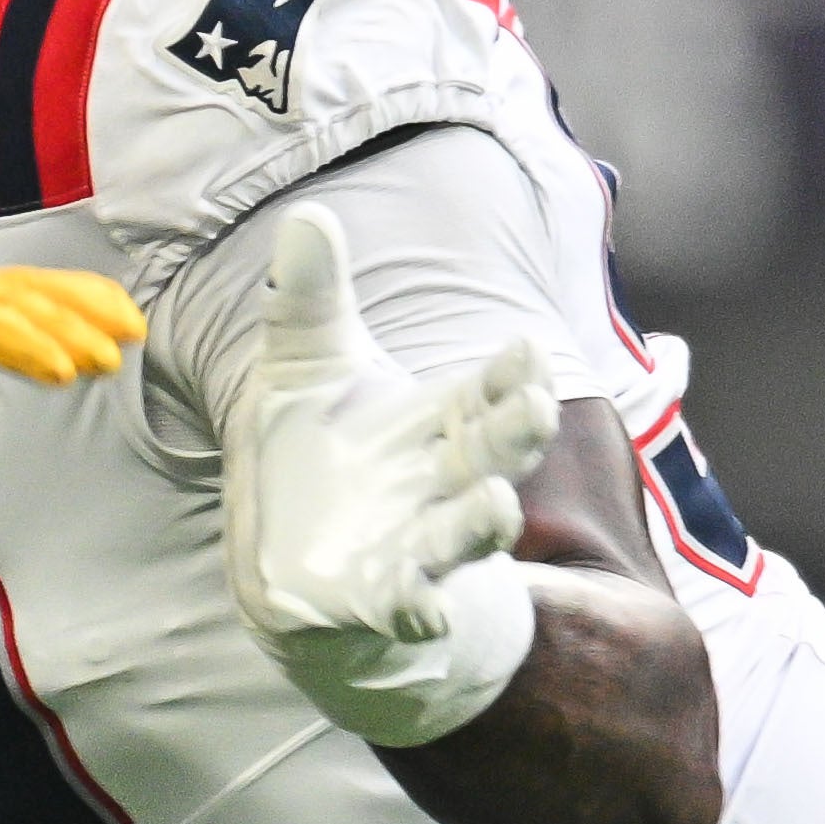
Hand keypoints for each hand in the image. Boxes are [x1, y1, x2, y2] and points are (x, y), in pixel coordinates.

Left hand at [0, 240, 144, 440]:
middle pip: (2, 302)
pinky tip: (107, 313)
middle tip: (114, 356)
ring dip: (72, 308)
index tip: (63, 367)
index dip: (16, 342)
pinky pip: (10, 296)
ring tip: (131, 333)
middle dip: (60, 326)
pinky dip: (60, 299)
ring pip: (15, 291)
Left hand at [218, 202, 546, 746]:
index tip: (524, 350)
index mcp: (440, 420)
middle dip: (516, 433)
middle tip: (534, 408)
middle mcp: (444, 481)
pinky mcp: (383, 600)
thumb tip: (306, 212)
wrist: (290, 566)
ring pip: (465, 532)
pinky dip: (417, 608)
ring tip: (496, 509)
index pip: (488, 390)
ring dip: (483, 523)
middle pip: (495, 452)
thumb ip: (310, 299)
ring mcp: (420, 544)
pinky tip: (420, 611)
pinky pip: (410, 606)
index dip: (509, 374)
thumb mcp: (304, 369)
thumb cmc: (318, 459)